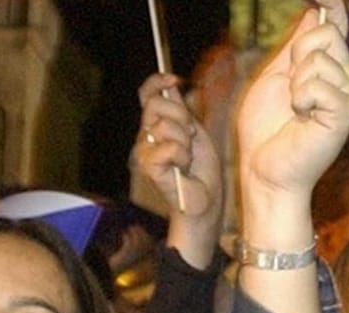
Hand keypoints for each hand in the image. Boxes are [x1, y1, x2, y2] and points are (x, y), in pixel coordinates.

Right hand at [135, 73, 222, 220]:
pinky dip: (182, 156)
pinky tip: (182, 168)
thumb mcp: (194, 131)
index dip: (157, 81)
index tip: (175, 78)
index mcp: (155, 124)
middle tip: (190, 137)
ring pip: (165, 125)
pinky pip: (169, 147)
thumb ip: (181, 109)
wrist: (205, 199)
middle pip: (156, 104)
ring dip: (184, 142)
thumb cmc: (200, 169)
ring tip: (186, 159)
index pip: (147, 95)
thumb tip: (171, 82)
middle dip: (181, 116)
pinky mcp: (147, 166)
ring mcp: (143, 150)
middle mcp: (145, 135)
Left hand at [236, 2, 348, 214]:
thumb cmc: (266, 129)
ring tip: (295, 108)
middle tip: (290, 86)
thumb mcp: (275, 76)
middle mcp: (340, 79)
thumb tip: (315, 13)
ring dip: (296, 82)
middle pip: (327, 34)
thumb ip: (296, 46)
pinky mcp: (344, 114)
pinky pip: (320, 84)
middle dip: (299, 52)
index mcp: (324, 69)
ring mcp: (345, 96)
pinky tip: (303, 117)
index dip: (332, 5)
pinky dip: (302, 97)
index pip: (334, 27)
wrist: (264, 168)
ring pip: (320, 58)